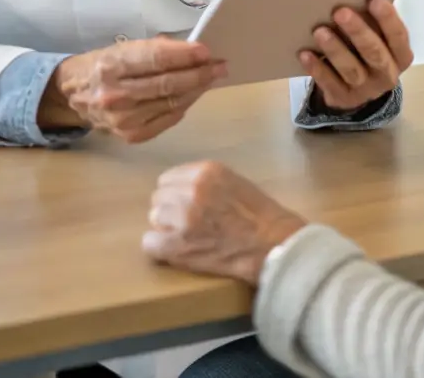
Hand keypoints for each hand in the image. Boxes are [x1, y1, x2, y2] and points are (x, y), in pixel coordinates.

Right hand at [38, 37, 225, 143]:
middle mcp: (115, 94)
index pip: (155, 59)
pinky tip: (192, 95)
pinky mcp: (131, 136)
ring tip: (211, 78)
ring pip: (170, 103)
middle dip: (198, 74)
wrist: (75, 94)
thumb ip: (154, 49)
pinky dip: (183, 106)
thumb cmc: (103, 64)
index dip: (183, 56)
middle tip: (219, 66)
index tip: (206, 51)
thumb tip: (191, 51)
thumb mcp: (121, 48)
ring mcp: (123, 120)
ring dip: (196, 90)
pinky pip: (167, 120)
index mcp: (111, 66)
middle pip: (167, 84)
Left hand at [143, 161, 305, 285]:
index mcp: (206, 171)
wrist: (274, 246)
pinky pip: (150, 244)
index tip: (185, 205)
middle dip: (169, 210)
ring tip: (185, 238)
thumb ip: (205, 181)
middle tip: (187, 224)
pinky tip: (176, 252)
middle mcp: (191, 190)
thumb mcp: (233, 181)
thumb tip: (179, 188)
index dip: (175, 194)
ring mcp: (183, 218)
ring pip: (154, 219)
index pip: (168, 178)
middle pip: (158, 198)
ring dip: (166, 229)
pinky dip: (160, 249)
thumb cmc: (260, 215)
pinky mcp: (179, 246)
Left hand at [299, 0, 412, 111]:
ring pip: (352, 70)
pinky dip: (317, 68)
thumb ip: (372, 21)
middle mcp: (387, 74)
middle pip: (375, 53)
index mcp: (400, 55)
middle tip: (340, 12)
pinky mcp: (344, 99)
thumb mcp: (377, 37)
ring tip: (319, 31)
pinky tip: (305, 54)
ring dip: (335, 49)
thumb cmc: (366, 49)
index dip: (388, 18)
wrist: (356, 89)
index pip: (398, 36)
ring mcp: (366, 90)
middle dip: (358, 32)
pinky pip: (330, 84)